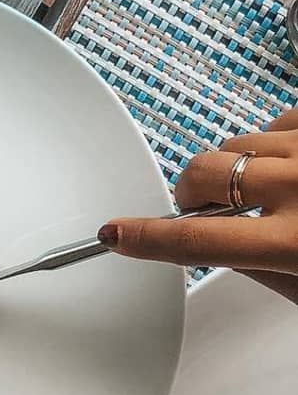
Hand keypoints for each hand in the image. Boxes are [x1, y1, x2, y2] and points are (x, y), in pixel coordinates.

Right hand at [98, 108, 297, 303]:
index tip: (115, 234)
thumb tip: (213, 253)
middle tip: (208, 208)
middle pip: (203, 177)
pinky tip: (293, 164)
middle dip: (192, 192)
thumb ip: (262, 272)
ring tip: (271, 189)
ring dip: (238, 169)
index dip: (146, 238)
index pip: (196, 240)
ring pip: (235, 145)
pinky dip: (274, 143)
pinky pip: (274, 123)